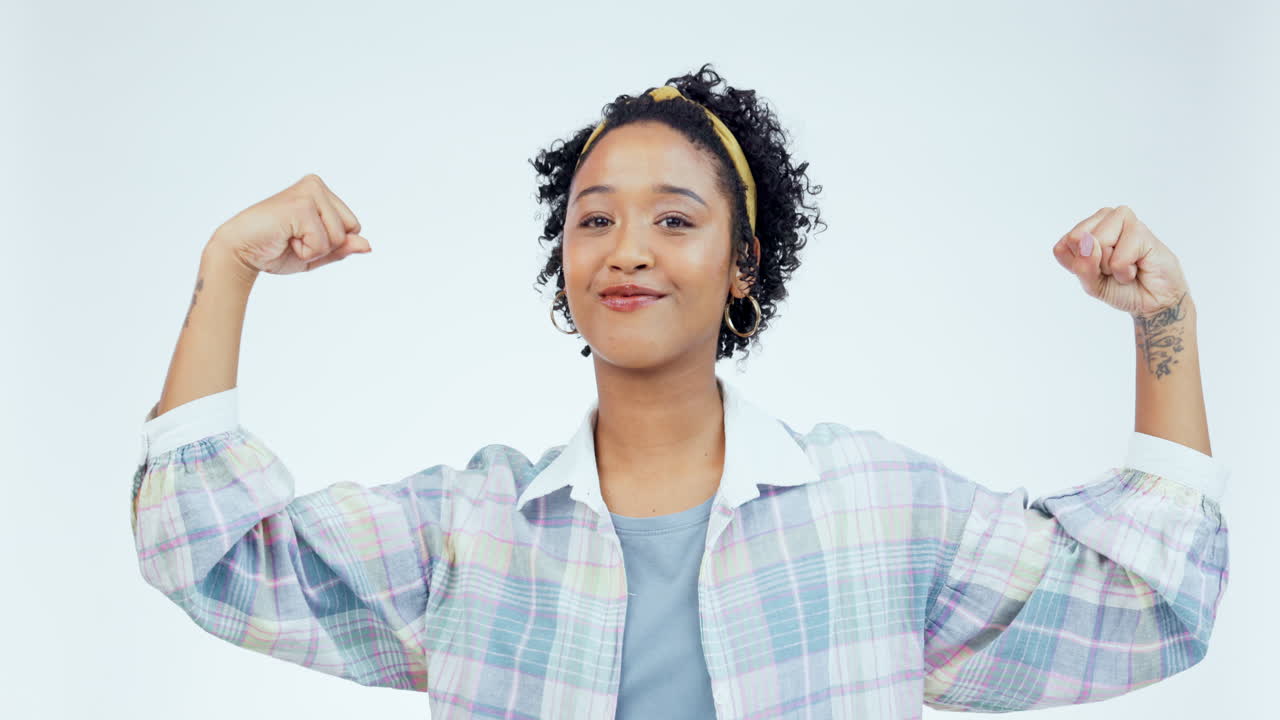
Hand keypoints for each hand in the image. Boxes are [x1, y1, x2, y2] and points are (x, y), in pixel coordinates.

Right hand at [206, 173, 371, 275]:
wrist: (240, 252)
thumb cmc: (275, 250)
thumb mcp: (317, 253)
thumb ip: (342, 248)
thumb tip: (368, 245)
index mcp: (321, 191)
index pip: (353, 226)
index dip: (332, 243)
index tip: (301, 237)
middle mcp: (316, 185)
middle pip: (351, 229)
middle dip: (327, 245)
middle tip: (294, 238)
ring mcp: (308, 192)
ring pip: (338, 237)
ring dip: (314, 249)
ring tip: (288, 237)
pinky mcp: (300, 205)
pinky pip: (323, 243)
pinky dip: (306, 251)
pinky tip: (284, 238)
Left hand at [1052, 205, 1189, 315]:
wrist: (1153, 300)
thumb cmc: (1121, 288)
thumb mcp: (1090, 284)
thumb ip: (1081, 265)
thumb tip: (1087, 241)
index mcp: (1085, 229)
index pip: (1062, 247)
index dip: (1079, 267)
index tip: (1097, 271)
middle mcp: (1103, 218)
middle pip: (1077, 240)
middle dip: (1095, 265)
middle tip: (1114, 268)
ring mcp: (1122, 219)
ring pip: (1097, 243)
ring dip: (1111, 267)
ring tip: (1126, 266)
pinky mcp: (1140, 229)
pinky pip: (1118, 258)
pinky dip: (1125, 272)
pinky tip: (1138, 266)